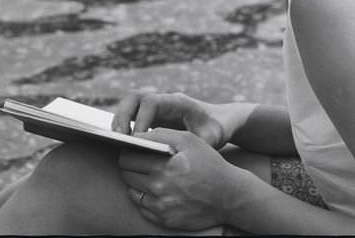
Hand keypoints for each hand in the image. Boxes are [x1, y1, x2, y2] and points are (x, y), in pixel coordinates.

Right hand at [112, 92, 229, 148]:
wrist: (219, 121)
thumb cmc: (215, 129)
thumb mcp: (212, 137)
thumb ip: (198, 143)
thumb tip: (178, 153)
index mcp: (177, 102)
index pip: (151, 102)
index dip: (141, 119)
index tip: (138, 140)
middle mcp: (163, 101)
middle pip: (135, 97)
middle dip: (123, 116)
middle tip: (119, 138)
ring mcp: (156, 107)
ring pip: (129, 104)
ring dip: (120, 120)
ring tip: (116, 142)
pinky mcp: (151, 116)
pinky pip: (131, 115)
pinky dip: (123, 125)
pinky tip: (122, 144)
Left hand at [118, 128, 243, 229]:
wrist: (229, 196)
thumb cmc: (208, 163)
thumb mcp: (189, 140)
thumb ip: (161, 134)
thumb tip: (138, 136)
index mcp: (163, 166)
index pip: (127, 158)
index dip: (128, 150)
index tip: (133, 147)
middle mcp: (159, 188)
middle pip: (126, 174)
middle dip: (129, 165)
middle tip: (139, 159)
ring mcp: (161, 207)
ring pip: (132, 190)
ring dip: (136, 181)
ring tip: (148, 172)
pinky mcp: (164, 220)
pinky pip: (142, 206)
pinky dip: (144, 196)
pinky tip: (156, 188)